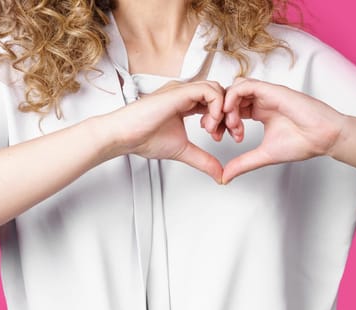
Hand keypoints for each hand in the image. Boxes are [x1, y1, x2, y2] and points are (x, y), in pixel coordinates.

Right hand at [111, 80, 239, 182]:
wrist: (125, 135)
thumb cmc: (144, 138)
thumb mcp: (183, 151)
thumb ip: (203, 160)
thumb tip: (220, 174)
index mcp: (186, 103)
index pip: (216, 103)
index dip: (226, 119)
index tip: (226, 137)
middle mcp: (186, 94)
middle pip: (221, 94)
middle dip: (230, 114)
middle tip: (230, 134)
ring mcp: (183, 90)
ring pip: (217, 89)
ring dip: (224, 111)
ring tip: (216, 130)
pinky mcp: (180, 92)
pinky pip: (209, 91)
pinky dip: (216, 107)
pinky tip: (210, 124)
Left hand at [220, 77, 346, 183]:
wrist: (323, 137)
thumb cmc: (302, 143)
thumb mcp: (263, 155)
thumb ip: (243, 163)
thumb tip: (225, 177)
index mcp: (259, 112)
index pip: (231, 109)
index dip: (219, 121)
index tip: (216, 136)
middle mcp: (261, 101)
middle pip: (228, 97)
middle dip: (216, 113)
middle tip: (213, 130)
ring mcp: (266, 94)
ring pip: (234, 89)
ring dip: (224, 105)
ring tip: (227, 125)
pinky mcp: (271, 90)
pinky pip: (244, 85)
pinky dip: (232, 96)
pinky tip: (232, 114)